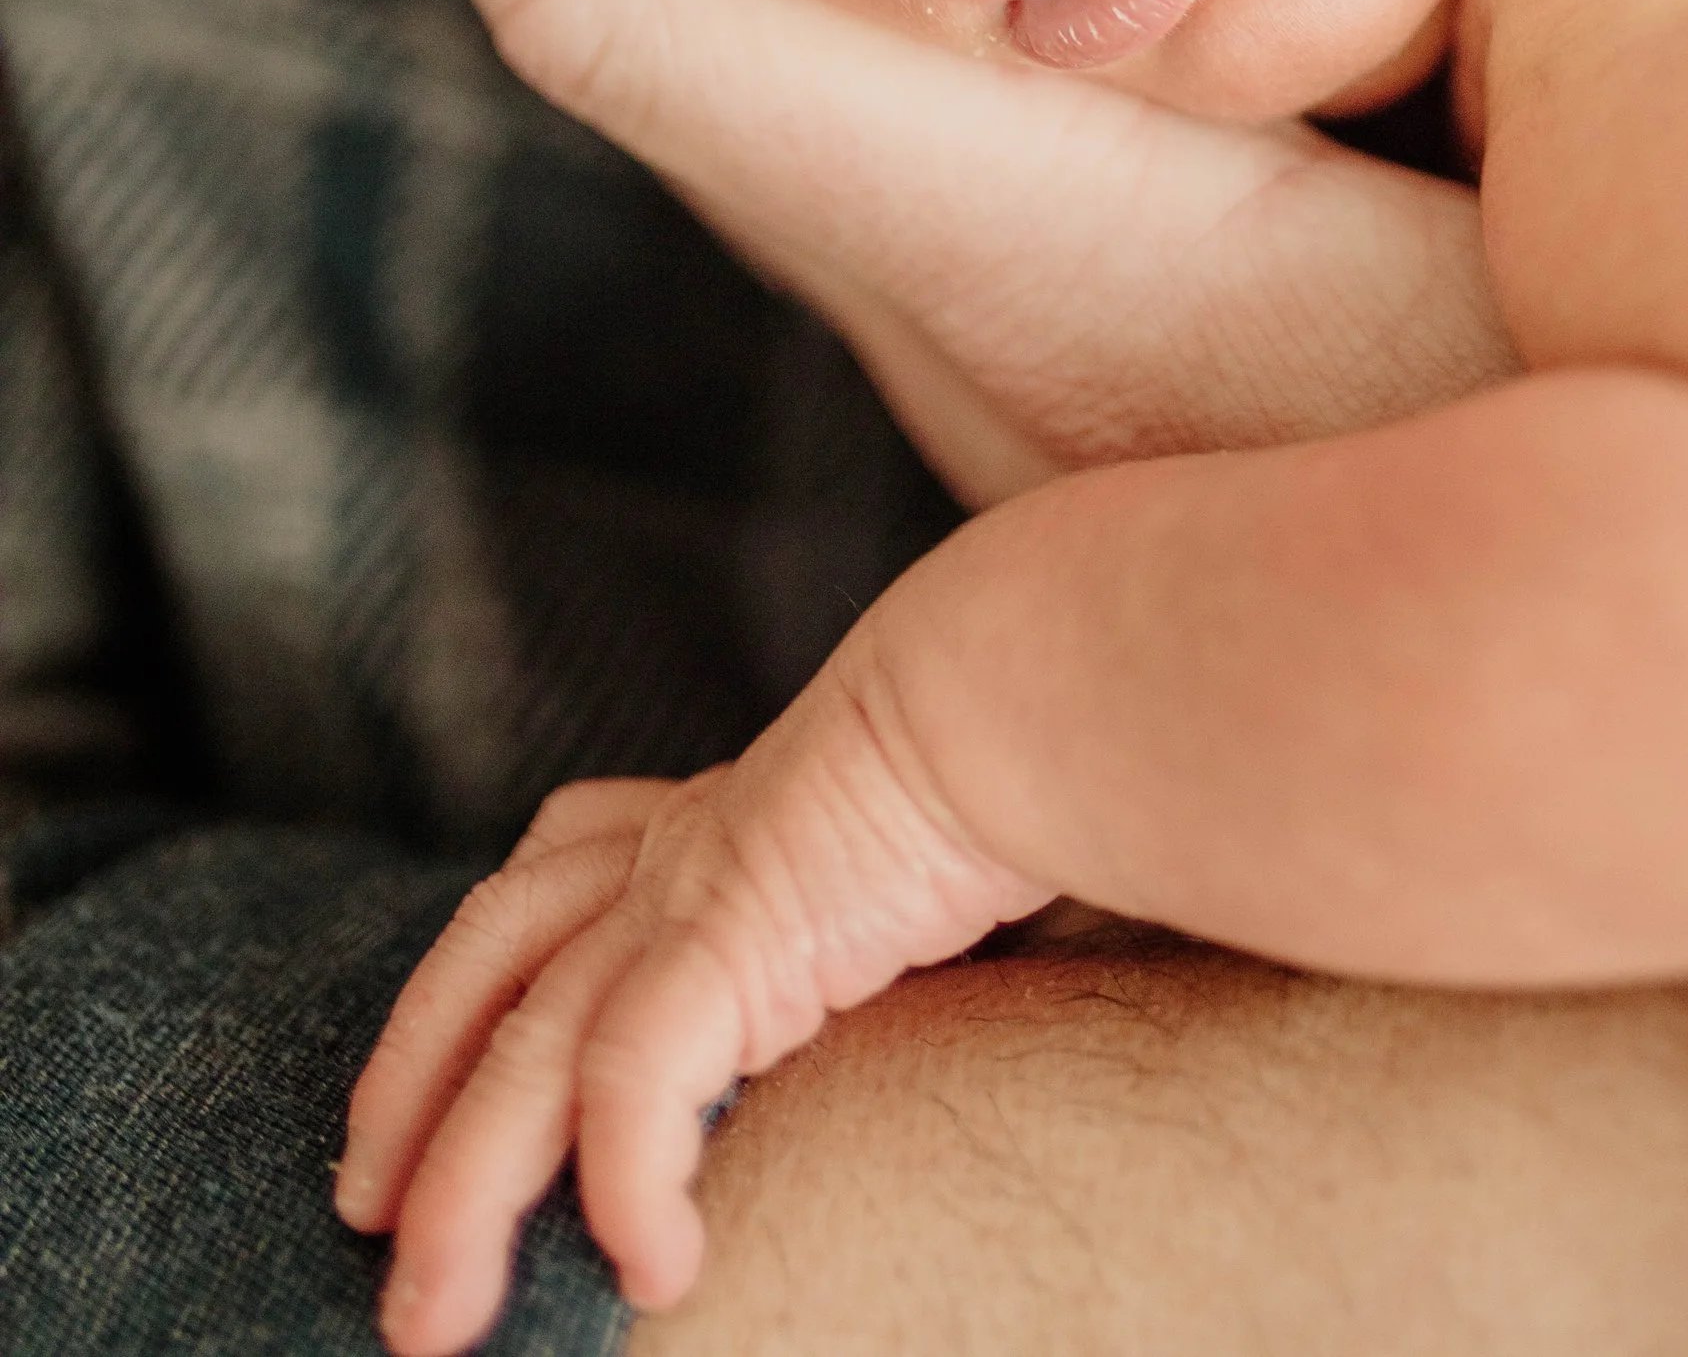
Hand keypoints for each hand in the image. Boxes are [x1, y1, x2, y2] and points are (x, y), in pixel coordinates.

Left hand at [334, 672, 1048, 1352]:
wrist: (1033, 684)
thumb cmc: (1018, 749)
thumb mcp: (937, 846)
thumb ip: (910, 906)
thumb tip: (971, 964)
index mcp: (728, 812)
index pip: (558, 870)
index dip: (483, 972)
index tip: (440, 1071)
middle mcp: (684, 841)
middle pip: (496, 955)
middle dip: (413, 1084)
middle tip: (364, 1213)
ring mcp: (693, 881)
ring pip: (528, 1045)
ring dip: (465, 1188)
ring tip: (436, 1313)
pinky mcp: (730, 927)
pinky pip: (634, 1078)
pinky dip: (623, 1182)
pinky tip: (653, 1269)